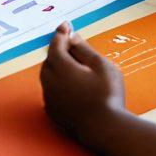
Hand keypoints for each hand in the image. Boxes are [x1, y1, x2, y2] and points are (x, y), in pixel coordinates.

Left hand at [40, 22, 124, 150]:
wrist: (106, 129)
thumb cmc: (107, 94)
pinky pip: (50, 91)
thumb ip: (84, 49)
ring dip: (56, 67)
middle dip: (58, 50)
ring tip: (73, 65)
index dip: (61, 33)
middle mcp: (50, 81)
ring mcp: (50, 98)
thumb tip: (72, 37)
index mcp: (61, 67)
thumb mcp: (101, 65)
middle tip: (72, 45)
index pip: (56, 44)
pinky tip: (70, 85)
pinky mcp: (52, 112)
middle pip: (49, 59)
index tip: (66, 26)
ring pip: (48, 76)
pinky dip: (57, 83)